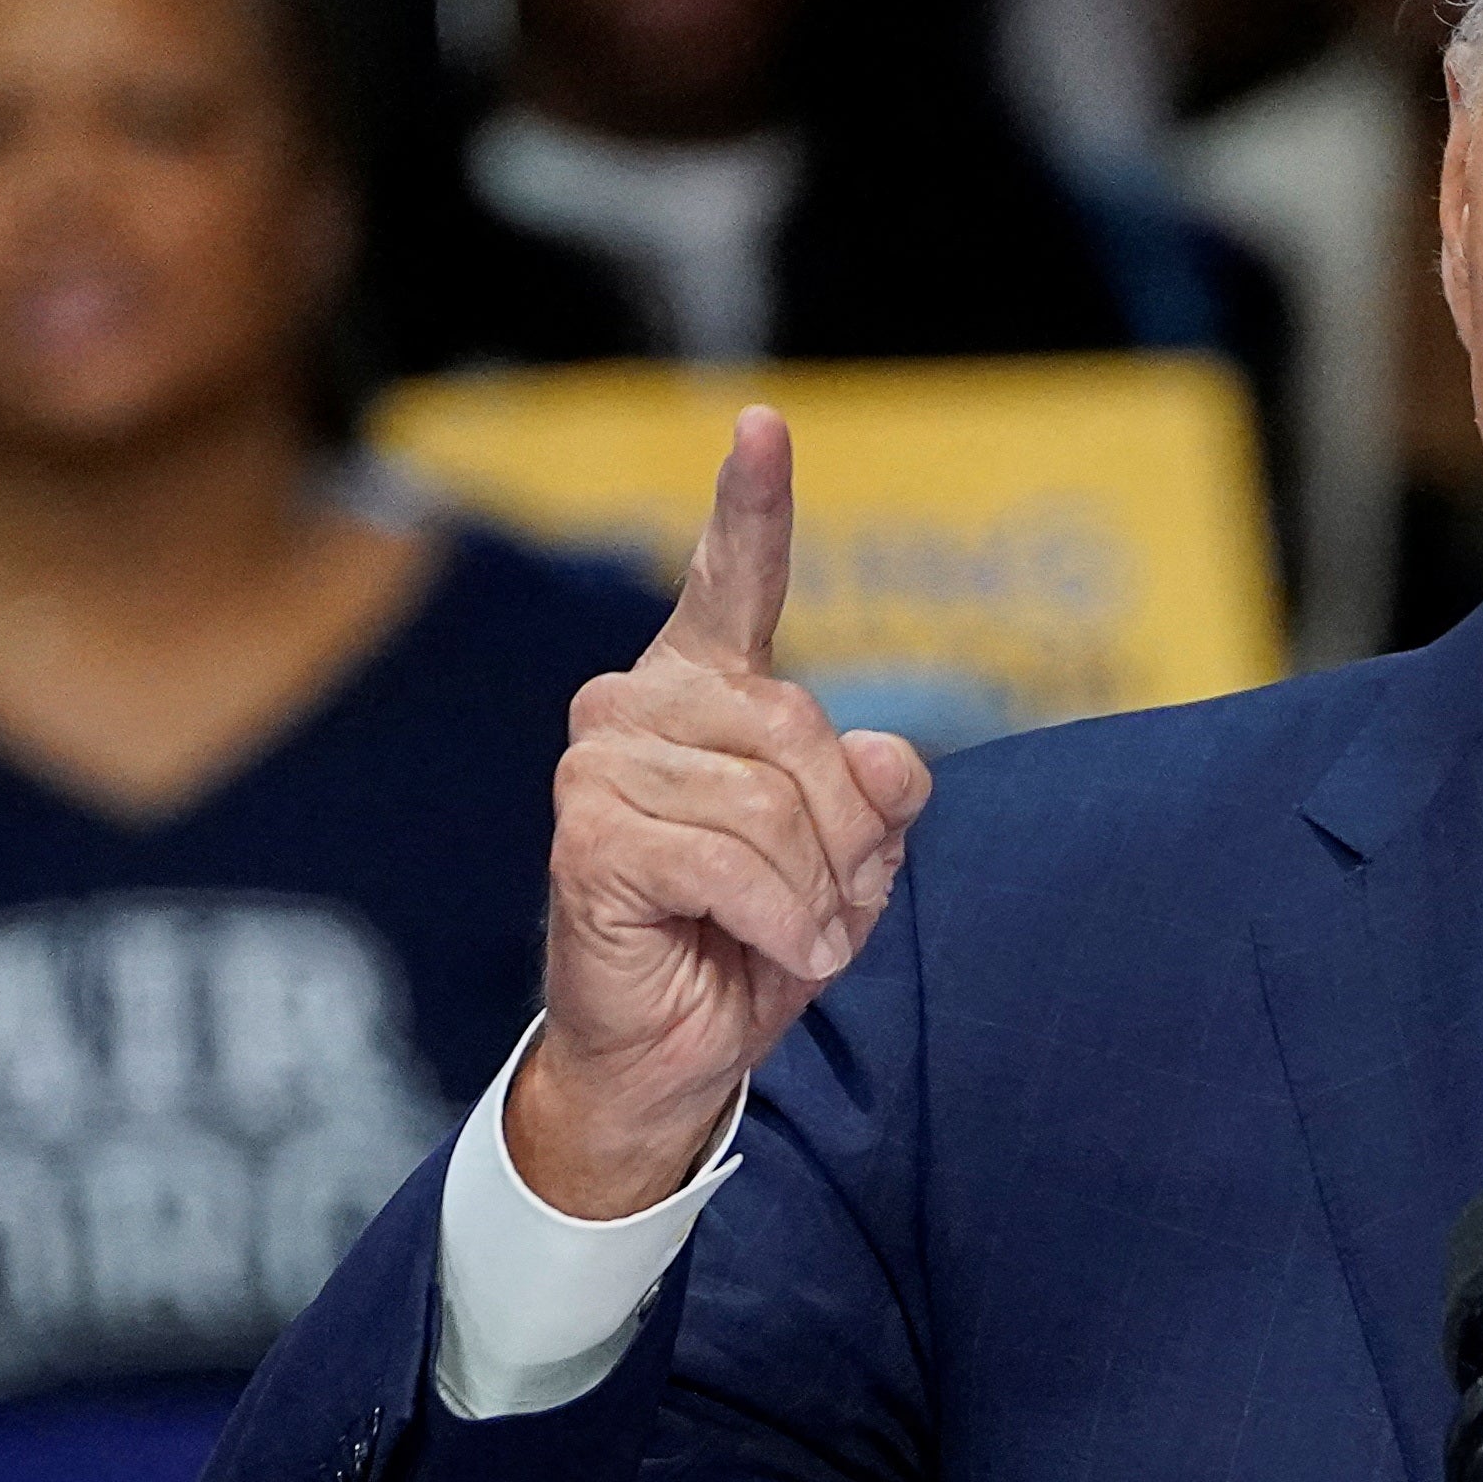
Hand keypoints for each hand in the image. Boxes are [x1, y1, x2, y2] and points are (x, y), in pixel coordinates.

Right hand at [519, 407, 932, 1220]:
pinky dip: (780, 922)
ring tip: (783, 935)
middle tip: (816, 907)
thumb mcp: (849, 867)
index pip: (734, 582)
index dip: (752, 507)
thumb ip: (877, 801)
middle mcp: (636, 705)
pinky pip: (736, 863)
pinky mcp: (591, 834)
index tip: (764, 426)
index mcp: (703, 690)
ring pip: (776, 805)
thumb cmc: (752, 943)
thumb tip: (891, 758)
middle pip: (805, 728)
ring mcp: (600, 764)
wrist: (669, 1055)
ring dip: (813, 896)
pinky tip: (762, 952)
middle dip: (844, 839)